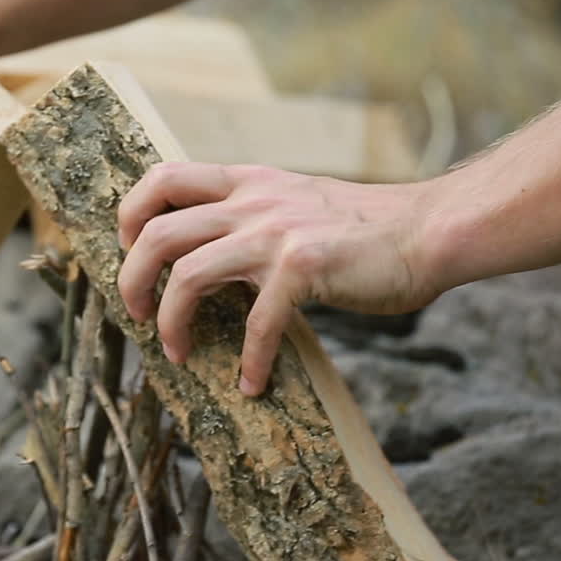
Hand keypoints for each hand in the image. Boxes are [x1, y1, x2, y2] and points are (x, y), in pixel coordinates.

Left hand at [116, 162, 439, 395]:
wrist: (429, 230)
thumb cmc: (363, 228)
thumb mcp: (295, 200)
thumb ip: (252, 213)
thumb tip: (207, 250)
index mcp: (248, 181)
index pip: (163, 177)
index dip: (131, 215)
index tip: (131, 252)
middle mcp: (253, 201)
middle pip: (157, 232)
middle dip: (132, 279)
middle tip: (139, 313)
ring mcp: (276, 232)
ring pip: (188, 274)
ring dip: (171, 322)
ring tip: (176, 352)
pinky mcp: (304, 268)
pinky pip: (257, 324)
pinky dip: (249, 360)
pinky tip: (253, 383)